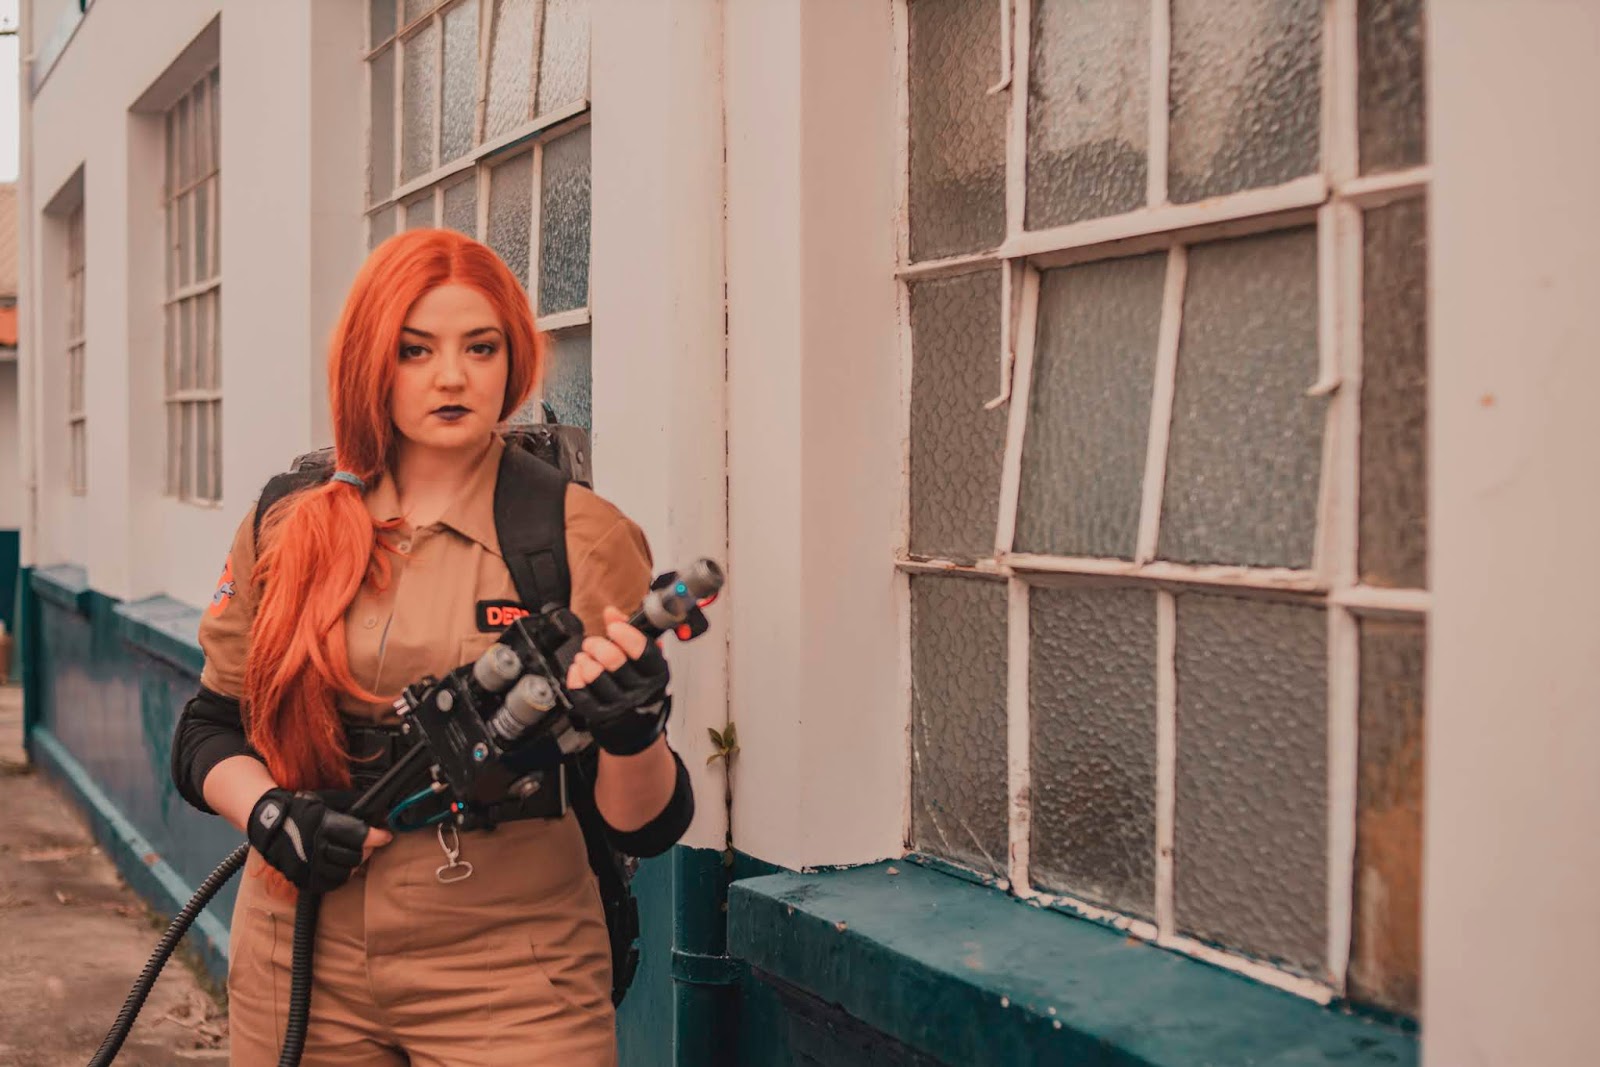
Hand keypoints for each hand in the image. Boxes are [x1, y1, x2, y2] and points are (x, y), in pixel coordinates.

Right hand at [247, 788, 392, 891]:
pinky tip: (341, 864)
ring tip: (354, 852)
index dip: (378, 836)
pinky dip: (341, 874)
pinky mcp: (305, 879)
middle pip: (357, 856)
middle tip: (368, 842)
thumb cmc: (302, 808)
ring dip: (355, 862)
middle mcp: (318, 848)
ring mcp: (310, 866)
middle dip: (367, 848)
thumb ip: (353, 804)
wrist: (271, 825)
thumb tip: (378, 810)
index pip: (361, 836)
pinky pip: (332, 883)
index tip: (386, 835)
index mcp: (325, 826)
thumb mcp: (328, 798)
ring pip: (347, 872)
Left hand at [565, 606, 671, 755]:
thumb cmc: (639, 680)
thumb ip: (628, 630)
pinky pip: (580, 692)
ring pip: (594, 675)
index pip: (642, 650)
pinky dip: (575, 676)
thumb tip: (612, 614)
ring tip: (585, 656)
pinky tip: (579, 669)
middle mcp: (640, 690)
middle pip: (613, 660)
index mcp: (656, 672)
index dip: (625, 634)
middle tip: (593, 643)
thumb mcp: (644, 655)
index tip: (613, 627)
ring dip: (585, 659)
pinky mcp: (600, 713)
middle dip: (598, 644)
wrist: (636, 719)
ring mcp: (620, 703)